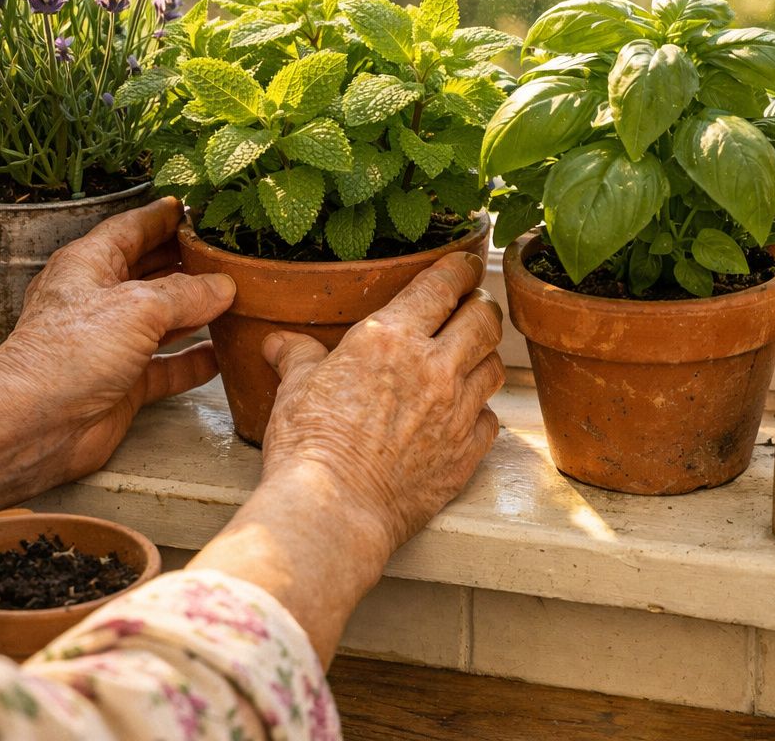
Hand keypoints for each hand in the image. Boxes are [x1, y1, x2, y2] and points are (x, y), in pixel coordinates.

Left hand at [0, 196, 235, 481]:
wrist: (36, 424)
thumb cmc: (68, 355)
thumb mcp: (137, 307)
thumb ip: (186, 293)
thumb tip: (222, 286)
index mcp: (89, 265)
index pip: (131, 229)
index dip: (162, 217)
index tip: (193, 208)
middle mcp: (99, 300)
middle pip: (150, 271)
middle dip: (187, 262)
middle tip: (226, 253)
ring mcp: (111, 343)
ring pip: (162, 320)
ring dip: (196, 312)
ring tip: (235, 298)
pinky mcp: (123, 383)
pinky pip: (166, 367)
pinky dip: (193, 362)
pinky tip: (221, 355)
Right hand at [259, 252, 504, 556]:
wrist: (335, 509)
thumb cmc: (309, 446)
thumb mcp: (294, 388)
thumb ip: (298, 356)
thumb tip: (280, 343)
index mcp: (391, 338)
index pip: (442, 286)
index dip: (459, 268)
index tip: (464, 264)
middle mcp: (435, 367)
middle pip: (484, 320)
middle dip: (482, 306)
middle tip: (475, 306)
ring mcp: (457, 411)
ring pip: (494, 367)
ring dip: (484, 356)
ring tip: (471, 357)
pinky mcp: (466, 453)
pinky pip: (490, 419)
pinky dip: (481, 411)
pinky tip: (464, 414)